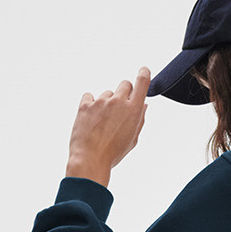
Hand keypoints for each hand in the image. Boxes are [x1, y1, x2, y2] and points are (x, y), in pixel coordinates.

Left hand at [66, 68, 150, 185]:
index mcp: (133, 110)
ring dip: (107, 104)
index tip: (143, 71)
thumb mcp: (132, 139)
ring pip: (107, 94)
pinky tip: (91, 118)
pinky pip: (89, 96)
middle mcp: (118, 102)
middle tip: (120, 109)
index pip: (142, 82)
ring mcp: (101, 102)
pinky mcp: (85, 104)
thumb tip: (143, 105)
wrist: (90, 160)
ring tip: (102, 124)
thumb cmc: (112, 153)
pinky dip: (91, 104)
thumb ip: (139, 120)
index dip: (144, 74)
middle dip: (124, 93)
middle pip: (124, 84)